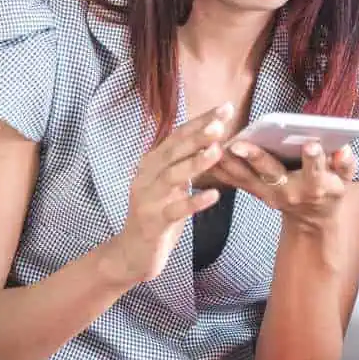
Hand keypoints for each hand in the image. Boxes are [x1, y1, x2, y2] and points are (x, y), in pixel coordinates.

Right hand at [102, 103, 231, 284]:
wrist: (133, 252)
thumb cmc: (159, 213)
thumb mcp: (171, 184)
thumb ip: (184, 162)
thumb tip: (212, 137)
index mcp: (152, 163)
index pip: (178, 136)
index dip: (200, 121)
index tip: (225, 107)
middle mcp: (146, 176)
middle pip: (173, 151)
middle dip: (197, 135)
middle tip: (220, 123)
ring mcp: (148, 199)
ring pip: (172, 176)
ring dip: (195, 163)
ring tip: (217, 151)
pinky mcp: (153, 222)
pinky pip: (176, 210)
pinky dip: (194, 202)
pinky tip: (214, 196)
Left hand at [213, 138, 356, 231]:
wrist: (312, 219)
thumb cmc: (330, 191)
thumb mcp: (345, 181)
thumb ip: (346, 164)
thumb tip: (344, 149)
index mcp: (315, 186)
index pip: (316, 171)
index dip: (315, 159)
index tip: (311, 144)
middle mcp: (289, 191)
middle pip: (272, 173)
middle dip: (257, 158)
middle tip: (242, 144)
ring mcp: (268, 193)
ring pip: (245, 176)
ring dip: (227, 161)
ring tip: (212, 143)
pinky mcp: (254, 191)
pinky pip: (233, 179)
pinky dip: (219, 166)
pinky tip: (204, 151)